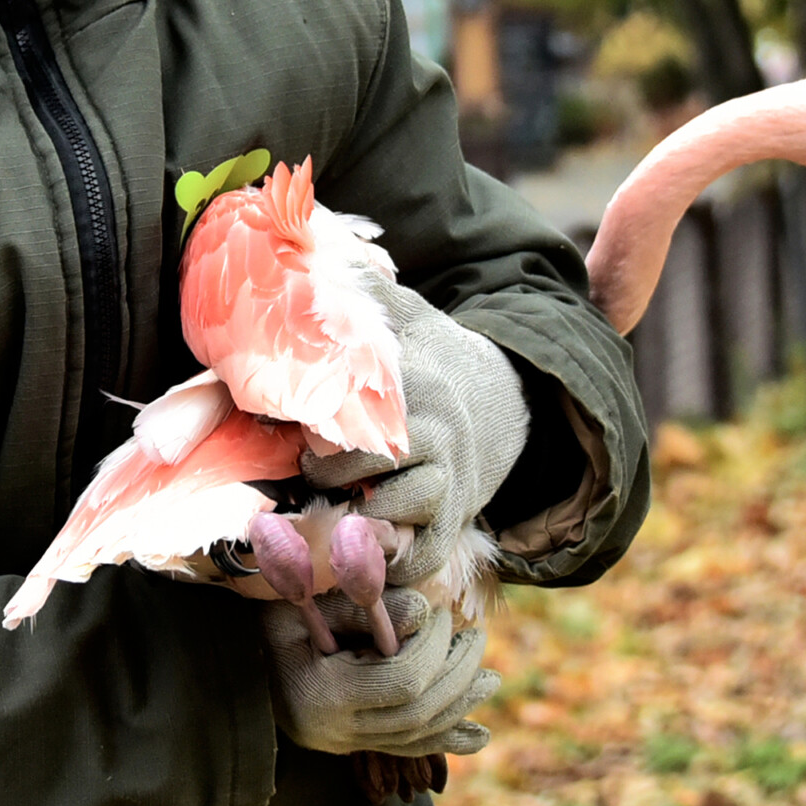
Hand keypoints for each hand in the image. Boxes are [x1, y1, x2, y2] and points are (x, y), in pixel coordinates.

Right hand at [262, 589, 499, 757]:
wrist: (223, 666)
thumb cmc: (260, 621)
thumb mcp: (301, 604)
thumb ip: (359, 608)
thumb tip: (422, 613)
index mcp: (321, 694)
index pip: (402, 682)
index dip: (432, 649)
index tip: (441, 614)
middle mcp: (335, 731)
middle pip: (418, 714)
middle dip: (456, 676)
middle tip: (477, 639)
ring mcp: (340, 744)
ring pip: (417, 738)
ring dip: (458, 707)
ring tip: (488, 679)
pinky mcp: (346, 746)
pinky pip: (403, 750)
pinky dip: (443, 739)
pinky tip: (475, 735)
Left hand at [302, 280, 529, 588]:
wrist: (502, 399)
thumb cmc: (432, 356)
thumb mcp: (406, 315)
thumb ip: (364, 289)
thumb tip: (311, 239)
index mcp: (415, 388)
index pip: (371, 414)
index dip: (329, 433)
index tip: (304, 436)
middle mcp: (433, 436)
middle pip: (377, 467)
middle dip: (333, 473)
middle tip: (309, 464)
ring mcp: (446, 483)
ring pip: (400, 513)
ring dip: (358, 519)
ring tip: (331, 507)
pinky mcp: (453, 521)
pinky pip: (423, 558)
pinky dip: (391, 565)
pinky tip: (360, 551)